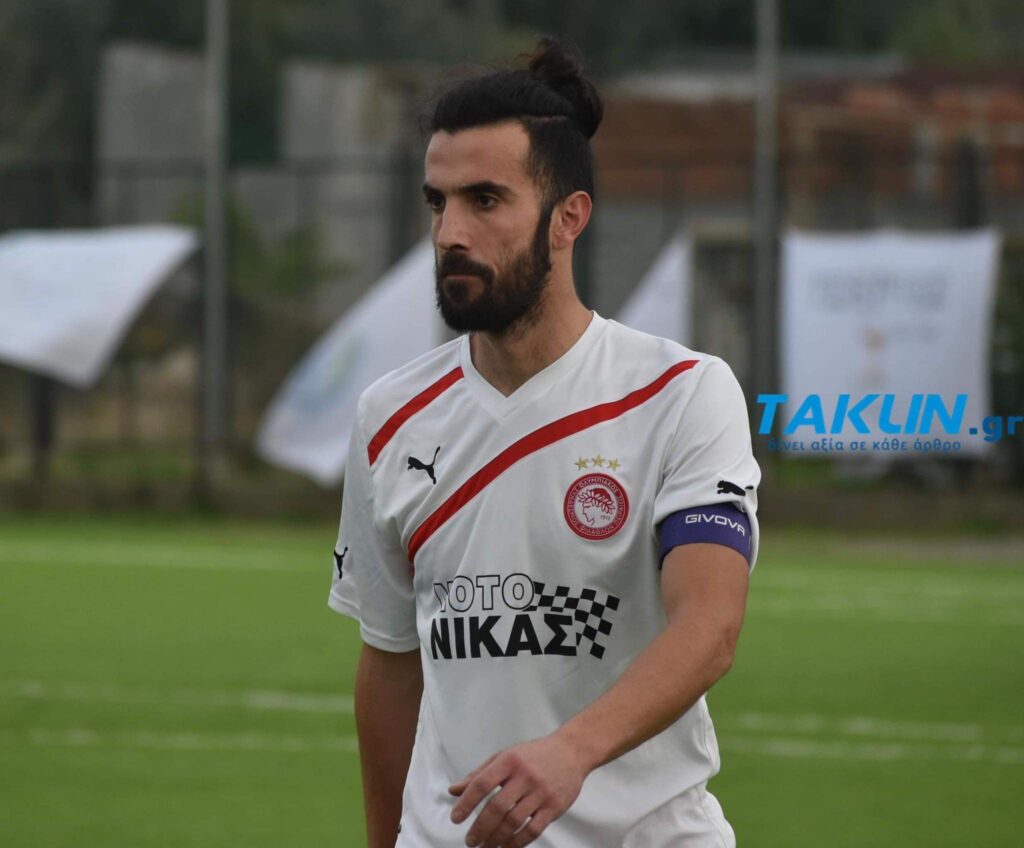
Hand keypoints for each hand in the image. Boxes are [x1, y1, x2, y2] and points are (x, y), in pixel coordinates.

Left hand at [448, 732, 588, 846]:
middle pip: (497, 807)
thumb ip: (479, 774)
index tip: (456, 819)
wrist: (571, 752)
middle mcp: (525, 775)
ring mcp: (541, 792)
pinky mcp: (554, 806)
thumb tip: (453, 791)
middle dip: (480, 827)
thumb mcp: (504, 756)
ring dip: (496, 839)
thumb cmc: (533, 755)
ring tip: (485, 847)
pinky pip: (533, 830)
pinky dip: (517, 842)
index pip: (482, 783)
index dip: (466, 802)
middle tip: (470, 841)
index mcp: (509, 760)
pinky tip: (506, 847)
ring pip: (514, 821)